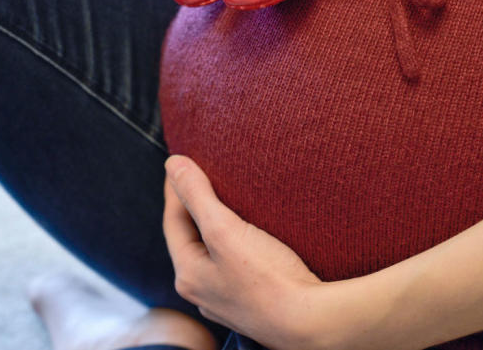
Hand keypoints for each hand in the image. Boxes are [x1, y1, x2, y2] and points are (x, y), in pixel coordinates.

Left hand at [162, 154, 343, 349]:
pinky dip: (234, 243)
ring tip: (226, 200)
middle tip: (202, 176)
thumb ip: (197, 195)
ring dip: (215, 225)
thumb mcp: (224, 230)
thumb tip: (172, 164)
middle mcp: (201, 291)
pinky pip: (233, 264)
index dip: (176, 188)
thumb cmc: (267, 278)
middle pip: (191, 238)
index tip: (182, 161)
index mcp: (188, 274)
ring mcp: (226, 300)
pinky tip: (249, 237)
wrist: (311, 322)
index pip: (173, 220)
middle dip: (194, 207)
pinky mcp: (251, 302)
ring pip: (212, 252)